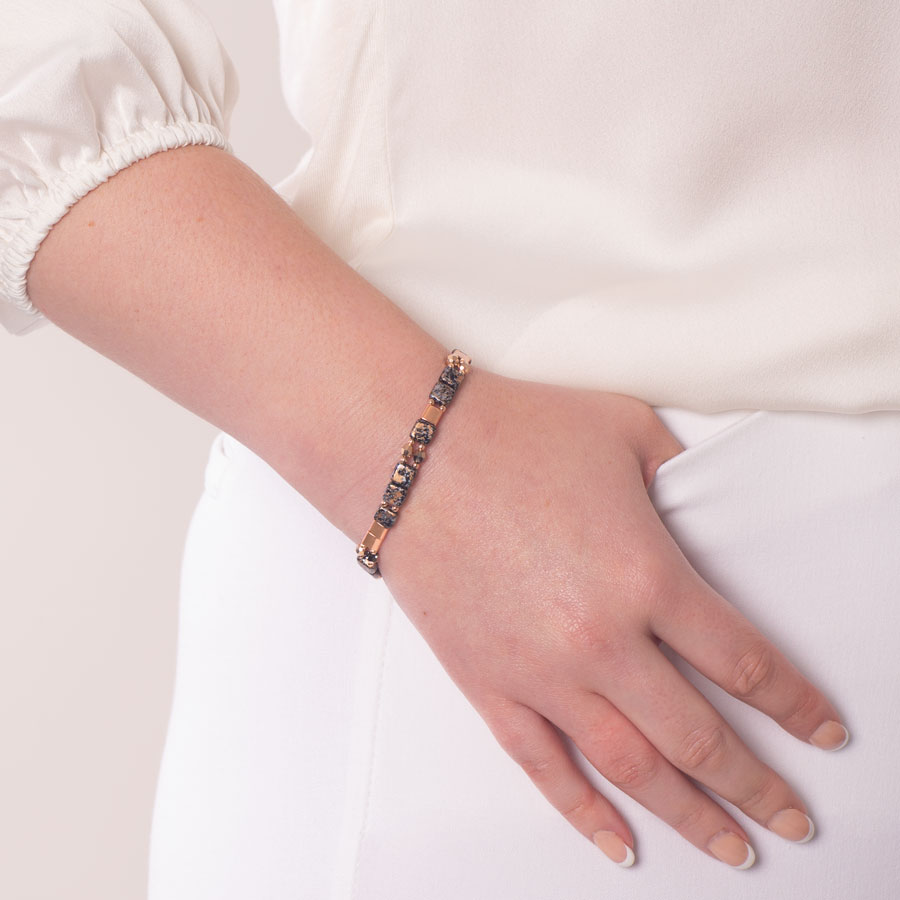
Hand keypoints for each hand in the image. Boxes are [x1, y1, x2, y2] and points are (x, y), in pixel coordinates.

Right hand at [380, 370, 845, 867]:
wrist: (411, 451)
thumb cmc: (513, 432)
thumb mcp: (625, 430)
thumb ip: (682, 470)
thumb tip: (705, 496)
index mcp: (646, 576)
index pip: (745, 663)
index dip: (795, 706)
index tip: (822, 733)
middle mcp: (600, 640)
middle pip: (700, 739)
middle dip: (758, 788)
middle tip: (792, 819)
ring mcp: (539, 672)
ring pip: (631, 770)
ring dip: (690, 817)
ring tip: (731, 850)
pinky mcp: (487, 683)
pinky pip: (542, 767)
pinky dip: (585, 814)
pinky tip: (620, 845)